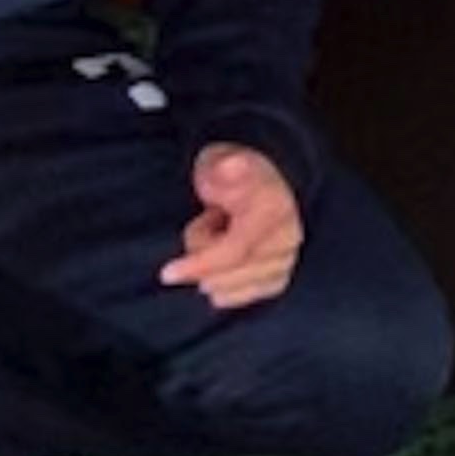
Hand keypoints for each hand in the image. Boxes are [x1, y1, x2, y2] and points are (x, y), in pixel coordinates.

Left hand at [161, 141, 304, 308]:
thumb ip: (225, 166)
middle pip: (229, 272)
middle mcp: (287, 238)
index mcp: (273, 208)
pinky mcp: (279, 277)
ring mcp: (286, 259)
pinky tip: (217, 270)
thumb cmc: (233, 172)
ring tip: (217, 236)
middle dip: (202, 255)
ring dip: (213, 268)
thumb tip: (229, 166)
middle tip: (206, 221)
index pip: (234, 249)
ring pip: (233, 287)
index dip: (200, 263)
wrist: (259, 180)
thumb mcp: (222, 159)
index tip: (167, 274)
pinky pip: (244, 295)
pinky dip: (224, 286)